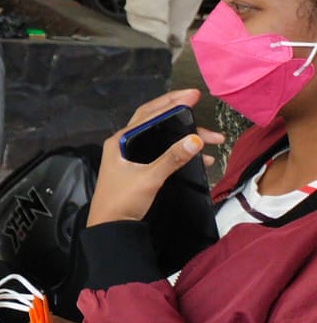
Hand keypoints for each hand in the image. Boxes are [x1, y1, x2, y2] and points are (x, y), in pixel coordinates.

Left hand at [87, 90, 223, 226]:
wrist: (110, 228)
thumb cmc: (121, 202)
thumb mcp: (149, 178)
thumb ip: (172, 159)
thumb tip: (195, 140)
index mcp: (120, 140)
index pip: (149, 113)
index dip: (172, 102)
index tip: (193, 95)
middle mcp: (124, 144)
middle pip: (157, 122)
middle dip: (182, 118)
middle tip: (204, 113)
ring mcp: (132, 156)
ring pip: (163, 139)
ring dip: (186, 138)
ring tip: (213, 141)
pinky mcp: (139, 168)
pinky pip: (163, 153)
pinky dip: (181, 153)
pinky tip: (200, 158)